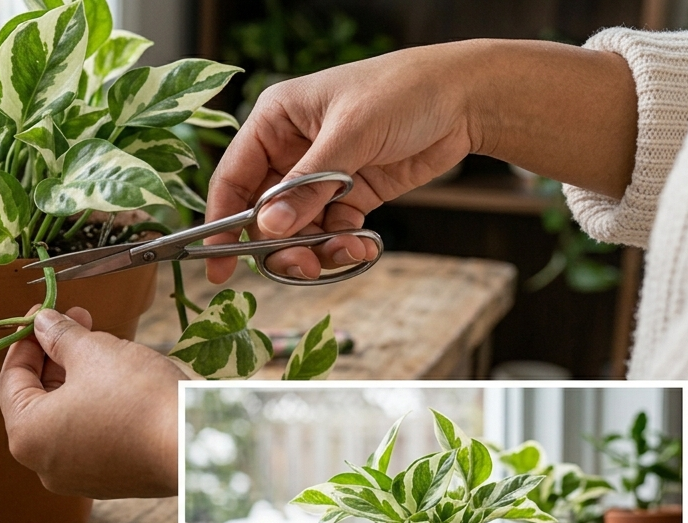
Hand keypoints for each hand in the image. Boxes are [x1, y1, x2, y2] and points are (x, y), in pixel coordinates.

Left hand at [0, 308, 182, 498]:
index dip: (27, 340)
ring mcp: (77, 477)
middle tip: (76, 320)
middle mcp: (44, 465)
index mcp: (27, 435)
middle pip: (38, 398)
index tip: (42, 312)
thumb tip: (42, 322)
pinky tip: (115, 377)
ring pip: (65, 416)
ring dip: (76, 377)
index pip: (11, 379)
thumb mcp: (93, 352)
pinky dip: (94, 405)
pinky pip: (89, 435)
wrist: (193, 444)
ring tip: (100, 342)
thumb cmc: (138, 397)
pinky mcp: (109, 479)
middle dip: (55, 356)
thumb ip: (59, 335)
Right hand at [204, 39, 636, 283]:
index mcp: (276, 120)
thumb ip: (308, 184)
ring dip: (317, 249)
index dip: (221, 222)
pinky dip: (344, 244)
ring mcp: (321, 175)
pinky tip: (364, 245)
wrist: (468, 98)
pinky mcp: (350, 194)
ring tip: (346, 250)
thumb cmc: (405, 92)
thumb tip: (269, 227)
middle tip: (300, 266)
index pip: (233, 177)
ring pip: (298, 230)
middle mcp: (291, 150)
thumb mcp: (352, 133)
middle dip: (280, 244)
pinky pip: (332, 231)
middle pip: (264, 213)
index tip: (219, 264)